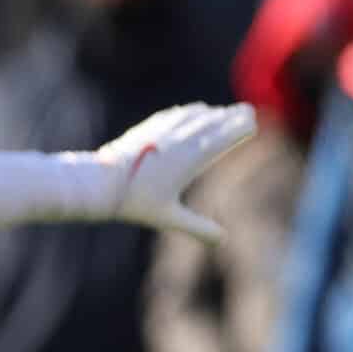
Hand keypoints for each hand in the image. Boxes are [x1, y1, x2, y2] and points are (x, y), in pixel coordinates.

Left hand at [97, 102, 257, 243]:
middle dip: (230, 117)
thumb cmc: (135, 203)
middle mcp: (179, 142)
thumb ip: (198, 228)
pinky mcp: (146, 130)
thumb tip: (222, 240)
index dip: (238, 130)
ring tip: (223, 112)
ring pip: (192, 117)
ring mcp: (162, 133)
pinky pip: (172, 116)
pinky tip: (192, 110)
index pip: (222, 139)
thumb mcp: (169, 217)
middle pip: (211, 124)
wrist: (100, 184)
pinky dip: (187, 113)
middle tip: (248, 110)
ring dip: (211, 114)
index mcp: (190, 160)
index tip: (252, 123)